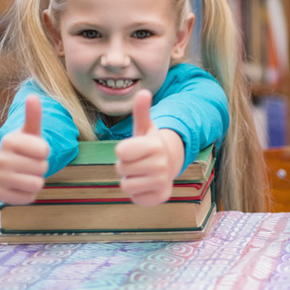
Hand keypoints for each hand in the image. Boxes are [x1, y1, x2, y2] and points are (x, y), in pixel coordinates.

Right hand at [0, 95, 48, 204]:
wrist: (13, 164)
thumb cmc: (27, 146)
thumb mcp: (33, 130)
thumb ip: (34, 116)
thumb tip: (34, 97)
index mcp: (9, 140)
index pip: (44, 150)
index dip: (46, 150)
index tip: (37, 148)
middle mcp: (0, 159)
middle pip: (42, 167)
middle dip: (42, 165)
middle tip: (32, 161)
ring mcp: (0, 178)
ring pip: (37, 183)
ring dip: (38, 179)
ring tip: (29, 172)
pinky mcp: (2, 195)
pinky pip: (29, 198)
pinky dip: (31, 193)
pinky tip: (23, 185)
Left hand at [115, 90, 177, 205]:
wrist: (169, 165)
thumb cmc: (149, 145)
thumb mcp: (144, 128)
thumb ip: (141, 111)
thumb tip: (144, 91)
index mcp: (156, 145)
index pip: (120, 151)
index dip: (123, 151)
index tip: (134, 150)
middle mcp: (162, 164)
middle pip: (121, 169)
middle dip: (125, 166)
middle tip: (137, 163)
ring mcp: (162, 181)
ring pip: (126, 186)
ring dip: (130, 180)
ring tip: (141, 174)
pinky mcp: (161, 197)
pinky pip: (135, 198)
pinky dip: (138, 193)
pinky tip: (147, 185)